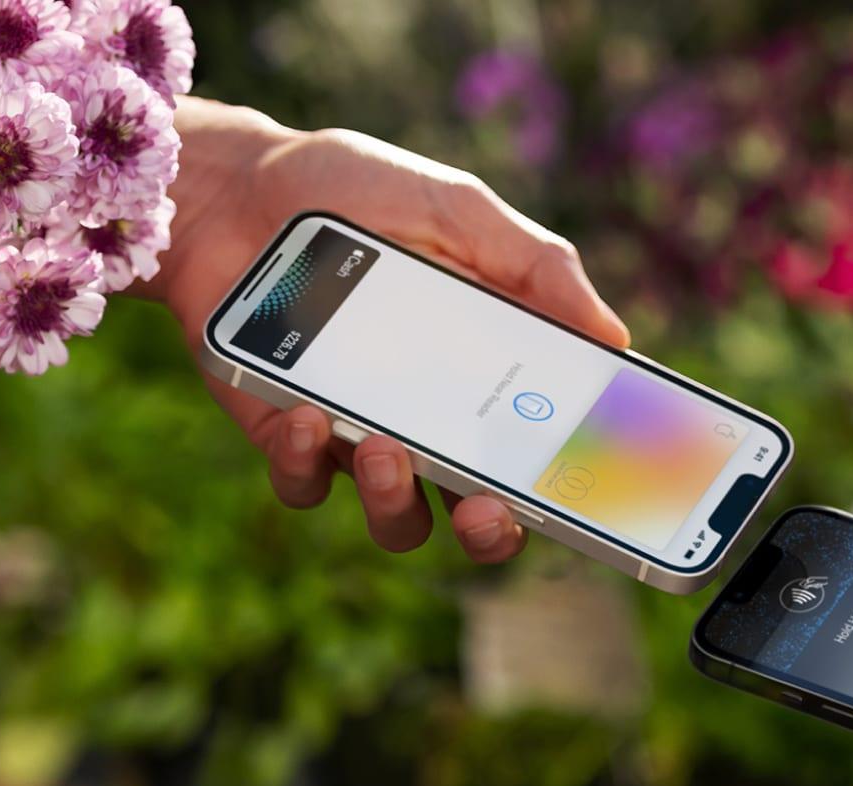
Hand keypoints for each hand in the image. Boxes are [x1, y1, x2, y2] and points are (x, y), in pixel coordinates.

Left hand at [147, 99, 630, 561]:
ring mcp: (356, 434)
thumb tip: (616, 336)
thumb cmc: (357, 192)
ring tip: (383, 449)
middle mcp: (430, 421)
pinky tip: (303, 415)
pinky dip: (306, 462)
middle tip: (485, 508)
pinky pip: (304, 483)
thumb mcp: (459, 211)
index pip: (542, 454)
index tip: (585, 494)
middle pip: (479, 515)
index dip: (570, 490)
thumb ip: (537, 265)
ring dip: (396, 500)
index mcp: (487, 376)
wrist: (236, 187)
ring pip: (396, 516)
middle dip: (490, 530)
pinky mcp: (285, 434)